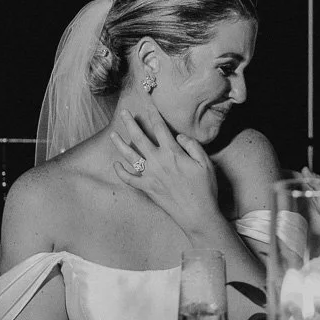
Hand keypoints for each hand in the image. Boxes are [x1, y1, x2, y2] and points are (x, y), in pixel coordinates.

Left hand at [112, 104, 222, 232]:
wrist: (198, 214)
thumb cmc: (205, 188)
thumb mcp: (205, 163)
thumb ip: (192, 146)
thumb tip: (179, 136)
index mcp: (173, 153)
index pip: (160, 128)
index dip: (153, 114)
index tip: (147, 104)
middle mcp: (158, 162)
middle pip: (139, 138)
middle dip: (130, 123)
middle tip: (123, 113)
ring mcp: (150, 176)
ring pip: (130, 156)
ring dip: (120, 144)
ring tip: (113, 134)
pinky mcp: (147, 189)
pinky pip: (129, 179)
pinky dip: (121, 171)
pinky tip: (116, 164)